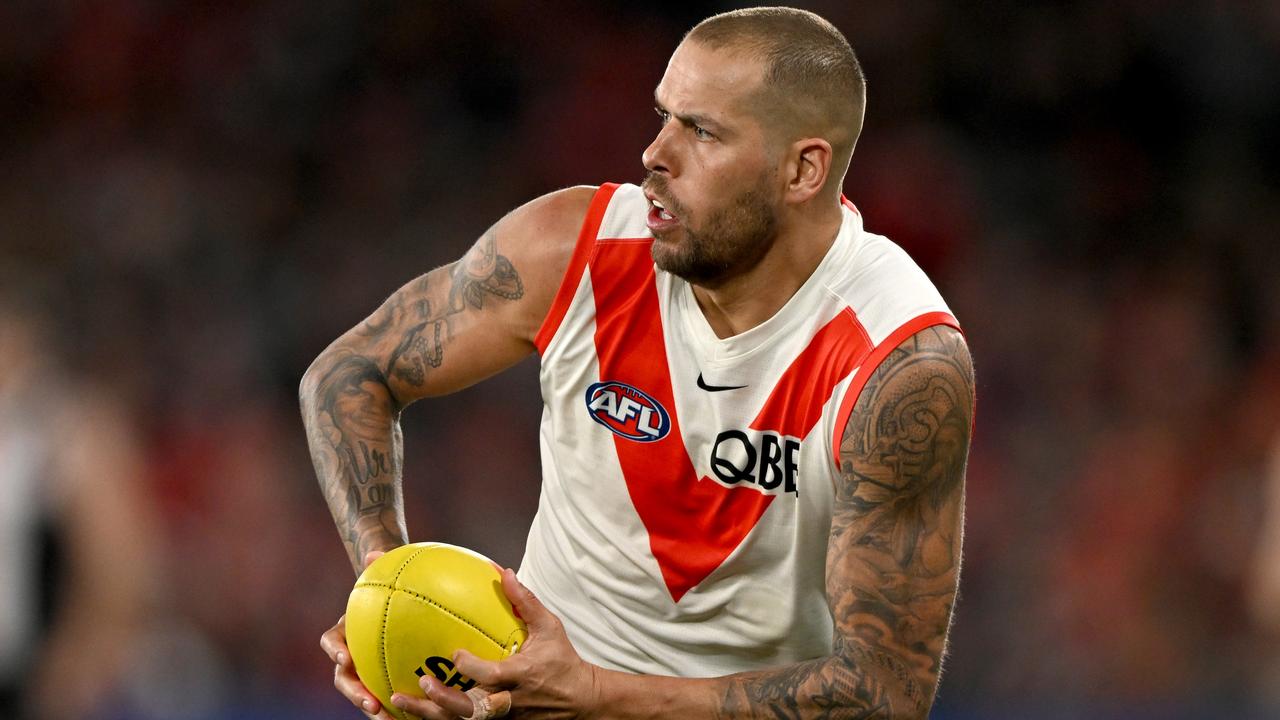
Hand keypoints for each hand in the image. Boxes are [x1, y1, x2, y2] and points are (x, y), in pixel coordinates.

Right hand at [322, 551, 391, 718]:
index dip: (335, 650)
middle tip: (371, 704)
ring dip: (373, 708)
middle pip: (344, 678)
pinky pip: (387, 697)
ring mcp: (364, 670)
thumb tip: (375, 552)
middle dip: (355, 693)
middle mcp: (349, 655)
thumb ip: (380, 565)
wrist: (394, 601)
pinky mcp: (382, 681)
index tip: (344, 657)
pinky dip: (398, 708)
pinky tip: (418, 717)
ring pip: (363, 695)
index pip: (331, 641)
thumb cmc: (387, 588)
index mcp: (344, 631)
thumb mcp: (384, 576)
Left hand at [390, 568, 603, 719]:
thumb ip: (525, 602)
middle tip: (422, 683)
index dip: (472, 668)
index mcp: (520, 676)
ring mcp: (501, 717)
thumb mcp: (549, 628)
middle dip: (444, 701)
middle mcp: (507, 701)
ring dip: (429, 713)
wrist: (579, 701)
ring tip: (399, 700)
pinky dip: (436, 717)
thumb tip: (504, 573)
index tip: (455, 654)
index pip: (493, 676)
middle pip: (471, 709)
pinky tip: (411, 709)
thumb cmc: (562, 660)